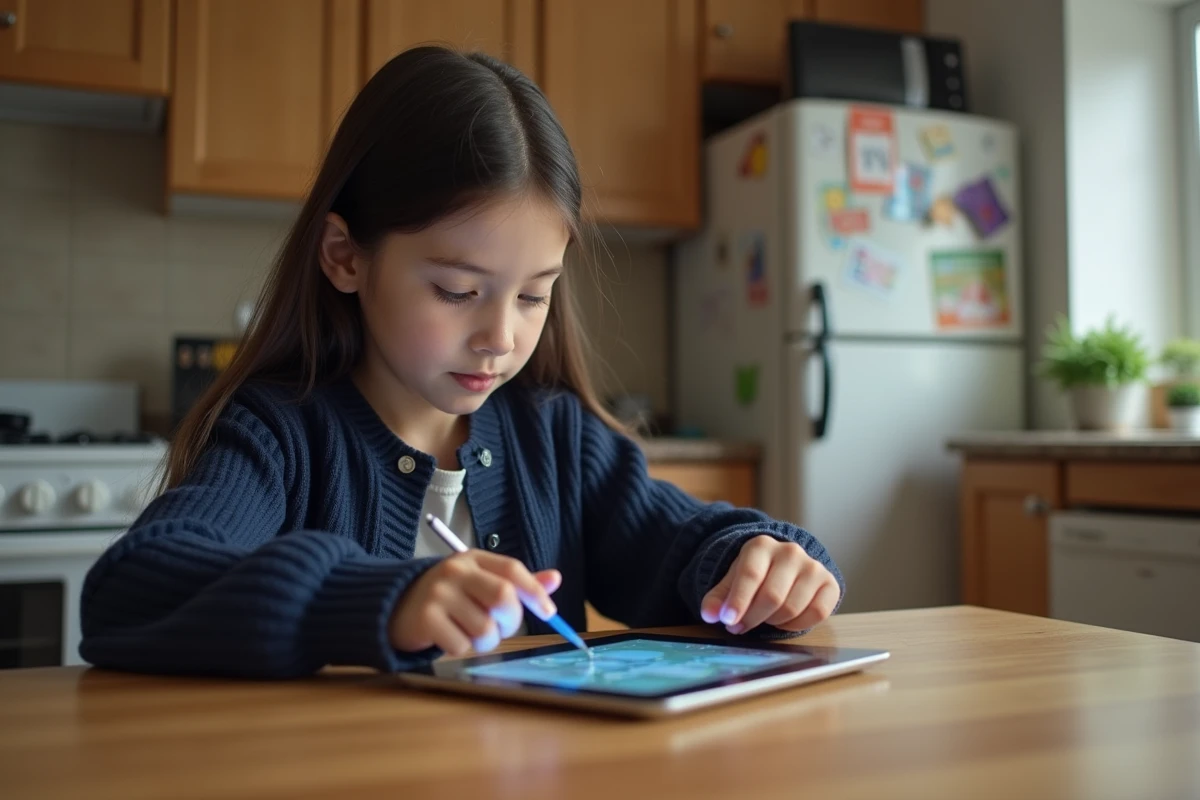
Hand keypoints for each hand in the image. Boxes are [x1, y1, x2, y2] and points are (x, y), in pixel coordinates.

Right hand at [390, 551, 560, 655]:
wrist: (394, 604)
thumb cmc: (448, 596)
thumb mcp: (479, 581)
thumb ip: (515, 582)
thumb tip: (555, 578)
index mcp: (472, 558)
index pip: (512, 570)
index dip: (535, 591)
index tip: (549, 612)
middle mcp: (455, 570)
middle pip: (503, 597)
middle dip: (511, 620)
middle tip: (503, 628)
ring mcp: (438, 593)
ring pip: (485, 628)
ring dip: (487, 641)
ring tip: (472, 634)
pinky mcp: (425, 618)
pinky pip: (462, 645)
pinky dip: (463, 649)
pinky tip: (450, 638)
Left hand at [700, 535, 839, 634]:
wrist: (785, 565)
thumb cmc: (755, 574)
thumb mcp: (731, 580)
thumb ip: (718, 598)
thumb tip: (709, 615)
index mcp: (761, 545)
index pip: (750, 575)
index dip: (738, 601)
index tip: (728, 620)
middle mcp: (790, 552)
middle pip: (771, 596)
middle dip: (752, 617)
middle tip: (739, 627)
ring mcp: (813, 567)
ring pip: (792, 608)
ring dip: (773, 622)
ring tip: (763, 619)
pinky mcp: (830, 583)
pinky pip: (816, 614)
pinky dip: (796, 625)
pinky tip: (783, 621)